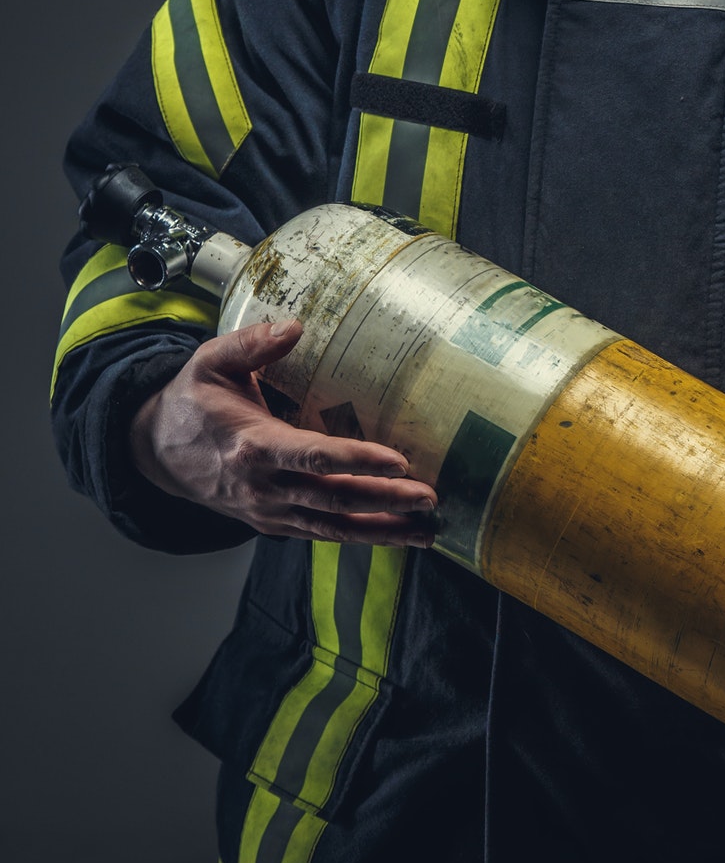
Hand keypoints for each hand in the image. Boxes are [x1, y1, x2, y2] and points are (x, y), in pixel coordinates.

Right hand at [129, 317, 437, 545]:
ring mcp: (268, 511)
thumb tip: (294, 327)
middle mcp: (262, 487)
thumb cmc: (193, 400)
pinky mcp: (273, 523)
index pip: (313, 457)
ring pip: (331, 526)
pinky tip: (393, 533)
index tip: (399, 461)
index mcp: (253, 446)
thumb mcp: (211, 362)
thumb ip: (252, 344)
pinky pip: (320, 532)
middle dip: (384, 500)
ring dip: (380, 530)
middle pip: (332, 498)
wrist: (157, 451)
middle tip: (429, 497)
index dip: (357, 459)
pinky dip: (357, 536)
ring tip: (425, 530)